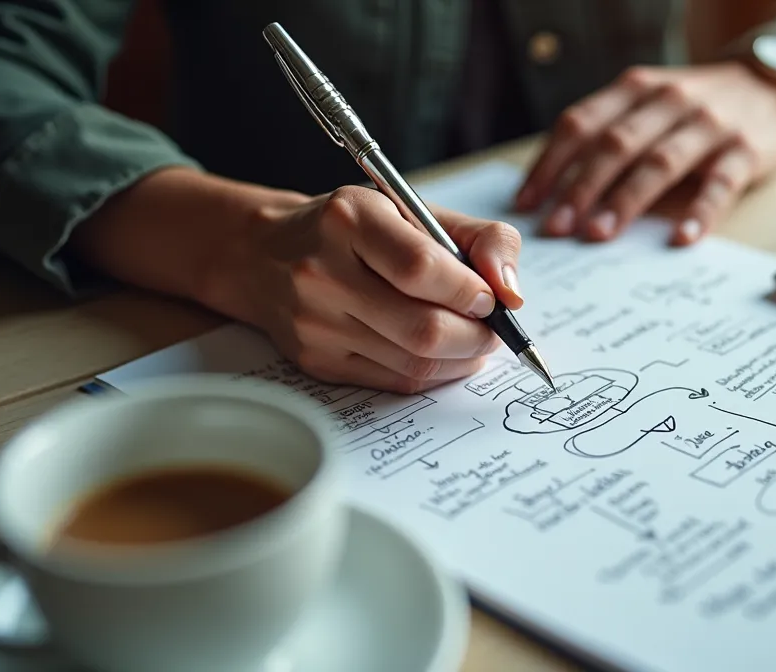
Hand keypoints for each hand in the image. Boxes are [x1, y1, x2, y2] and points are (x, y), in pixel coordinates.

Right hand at [207, 186, 524, 392]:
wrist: (264, 255)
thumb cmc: (354, 230)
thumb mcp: (414, 210)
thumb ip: (479, 238)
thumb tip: (511, 291)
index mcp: (349, 219)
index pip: (420, 268)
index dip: (469, 291)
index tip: (489, 297)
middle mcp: (322, 272)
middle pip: (422, 327)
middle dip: (476, 337)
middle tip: (493, 330)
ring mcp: (314, 323)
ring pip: (413, 362)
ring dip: (461, 359)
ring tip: (474, 341)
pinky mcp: (316, 361)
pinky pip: (394, 381)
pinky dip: (434, 374)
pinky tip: (445, 356)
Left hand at [514, 61, 775, 244]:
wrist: (770, 84)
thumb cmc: (695, 106)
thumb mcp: (649, 104)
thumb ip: (609, 135)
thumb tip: (554, 191)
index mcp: (635, 90)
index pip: (581, 124)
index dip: (550, 164)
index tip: (527, 204)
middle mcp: (669, 101)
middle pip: (615, 145)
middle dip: (581, 188)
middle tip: (557, 228)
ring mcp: (709, 124)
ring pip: (659, 162)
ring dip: (626, 200)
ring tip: (600, 234)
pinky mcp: (746, 150)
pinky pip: (720, 184)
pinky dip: (700, 211)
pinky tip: (682, 238)